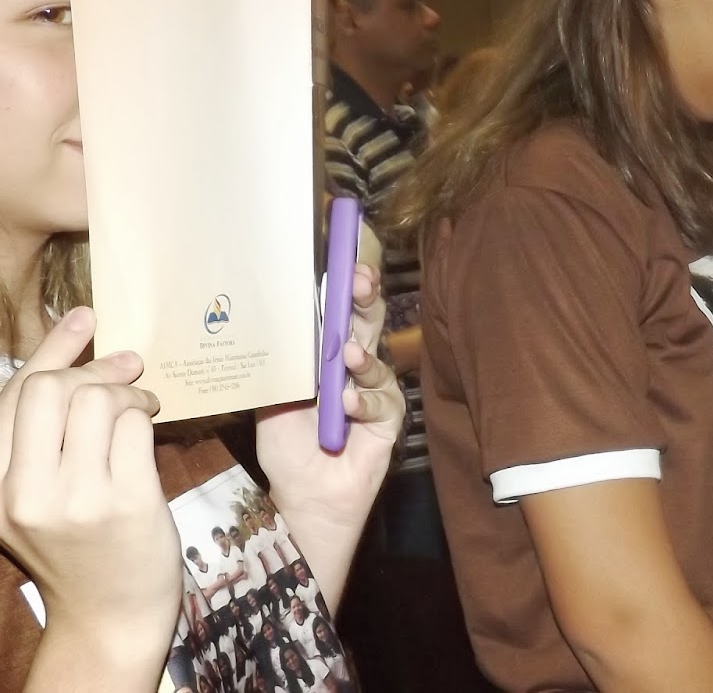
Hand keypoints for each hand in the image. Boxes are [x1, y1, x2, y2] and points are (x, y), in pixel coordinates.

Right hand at [0, 308, 179, 659]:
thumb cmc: (80, 541)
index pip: (13, 396)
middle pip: (53, 389)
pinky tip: (151, 426)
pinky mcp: (123, 503)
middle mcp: (21, 492)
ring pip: (97, 400)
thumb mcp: (39, 487)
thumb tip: (78, 330)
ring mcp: (73, 500)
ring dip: (129, 393)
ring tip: (140, 408)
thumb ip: (45, 424)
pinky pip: (134, 427)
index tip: (85, 317)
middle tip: (127, 374)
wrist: (109, 613)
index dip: (52, 349)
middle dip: (96, 371)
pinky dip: (146, 416)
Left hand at [256, 263, 403, 531]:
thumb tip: (275, 323)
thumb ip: (282, 368)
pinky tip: (348, 408)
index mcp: (322, 358)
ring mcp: (373, 392)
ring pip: (378, 358)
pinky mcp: (388, 419)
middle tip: (361, 284)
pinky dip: (365, 402)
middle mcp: (352, 368)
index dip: (342, 289)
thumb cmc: (287, 451)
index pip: (337, 314)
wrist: (304, 498)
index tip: (343, 266)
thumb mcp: (272, 403)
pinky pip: (383, 401)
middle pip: (366, 323)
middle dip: (365, 300)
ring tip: (348, 357)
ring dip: (363, 355)